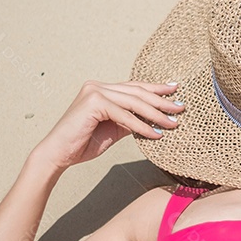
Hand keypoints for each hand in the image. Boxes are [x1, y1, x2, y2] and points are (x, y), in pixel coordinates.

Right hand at [32, 80, 184, 170]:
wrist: (59, 154)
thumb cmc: (84, 143)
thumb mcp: (114, 128)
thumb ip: (131, 120)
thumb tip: (156, 119)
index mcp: (102, 89)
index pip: (134, 87)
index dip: (156, 88)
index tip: (175, 90)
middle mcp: (98, 86)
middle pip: (138, 92)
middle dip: (162, 101)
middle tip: (181, 108)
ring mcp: (94, 92)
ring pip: (134, 102)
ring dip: (156, 114)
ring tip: (173, 123)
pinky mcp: (93, 103)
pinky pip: (125, 115)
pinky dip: (141, 126)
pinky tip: (156, 134)